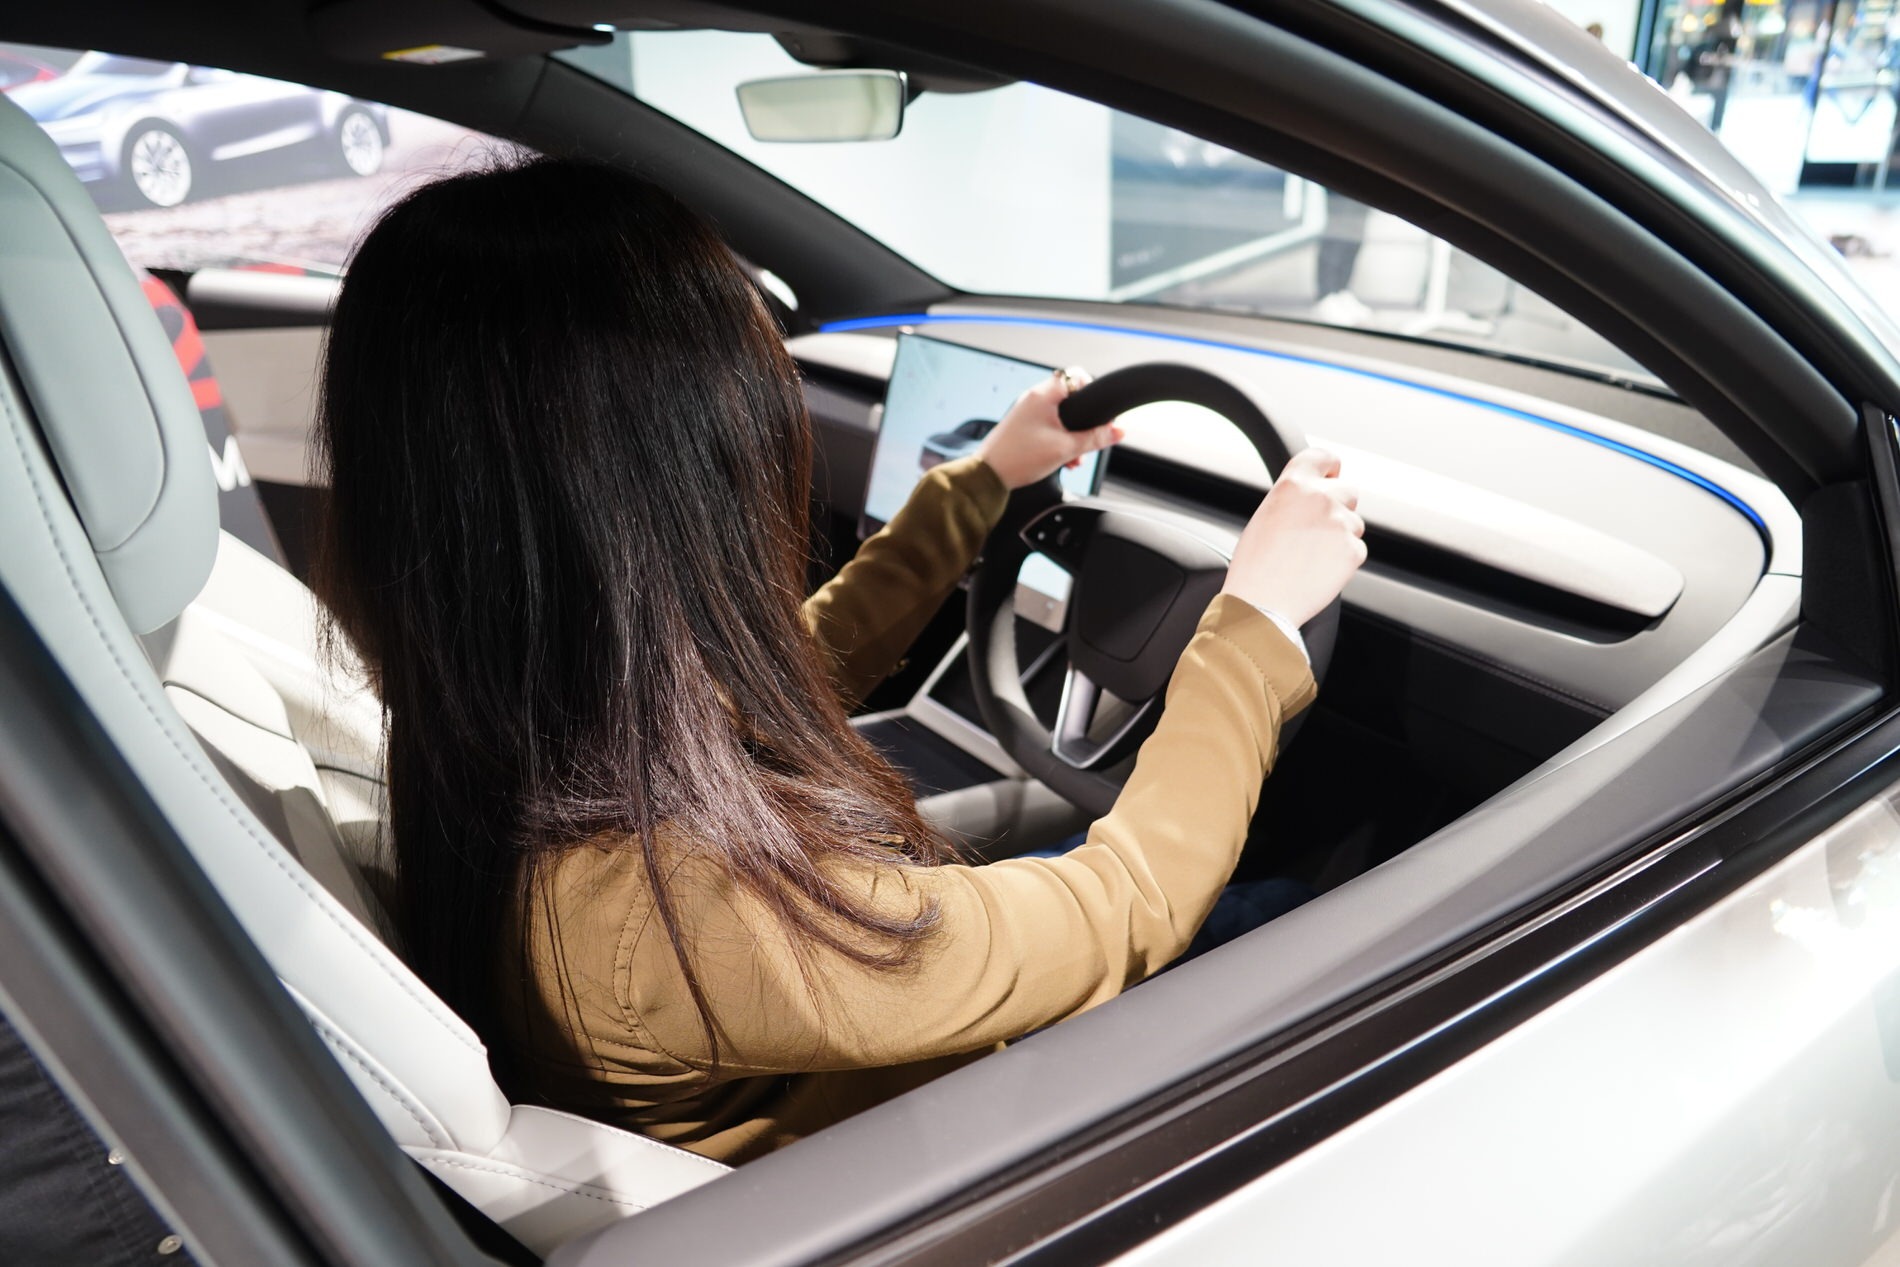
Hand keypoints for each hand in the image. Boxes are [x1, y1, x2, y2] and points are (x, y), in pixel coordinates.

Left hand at [976, 366, 1124, 489]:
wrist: (989, 475)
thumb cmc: (1019, 458)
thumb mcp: (1065, 449)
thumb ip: (1095, 439)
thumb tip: (1118, 432)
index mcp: (1043, 395)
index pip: (1076, 375)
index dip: (1092, 389)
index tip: (1099, 410)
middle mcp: (1033, 398)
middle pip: (1071, 399)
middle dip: (1083, 422)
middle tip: (1088, 440)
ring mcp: (1026, 411)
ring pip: (1060, 416)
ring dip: (1072, 435)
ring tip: (1074, 457)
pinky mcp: (1022, 425)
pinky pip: (1048, 425)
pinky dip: (1058, 439)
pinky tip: (1062, 459)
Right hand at [1221, 448, 1365, 626]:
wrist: (1261, 603)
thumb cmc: (1255, 566)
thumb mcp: (1266, 516)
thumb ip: (1293, 499)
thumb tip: (1311, 497)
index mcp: (1293, 484)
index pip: (1324, 457)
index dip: (1330, 468)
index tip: (1331, 476)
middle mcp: (1320, 497)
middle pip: (1348, 490)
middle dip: (1338, 507)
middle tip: (1318, 530)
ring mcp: (1340, 523)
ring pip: (1354, 522)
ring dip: (1340, 536)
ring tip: (1312, 557)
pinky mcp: (1353, 550)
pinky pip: (1356, 549)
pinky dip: (1343, 560)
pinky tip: (1319, 570)